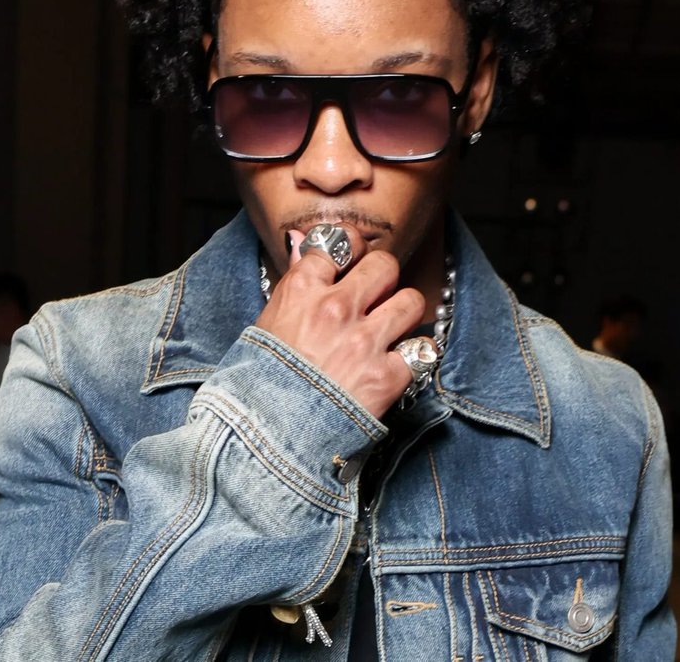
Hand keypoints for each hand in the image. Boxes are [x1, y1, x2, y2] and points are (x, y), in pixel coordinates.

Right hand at [255, 224, 424, 418]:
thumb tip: (303, 242)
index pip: (340, 243)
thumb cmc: (258, 383)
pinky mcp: (386, 377)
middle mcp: (336, 309)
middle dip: (384, 279)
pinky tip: (398, 364)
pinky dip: (414, 358)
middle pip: (384, 265)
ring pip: (411, 301)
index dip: (353, 248)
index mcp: (301, 291)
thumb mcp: (265, 323)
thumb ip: (294, 281)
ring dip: (404, 314)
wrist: (265, 437)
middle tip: (376, 297)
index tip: (355, 258)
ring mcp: (364, 342)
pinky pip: (421, 350)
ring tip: (390, 330)